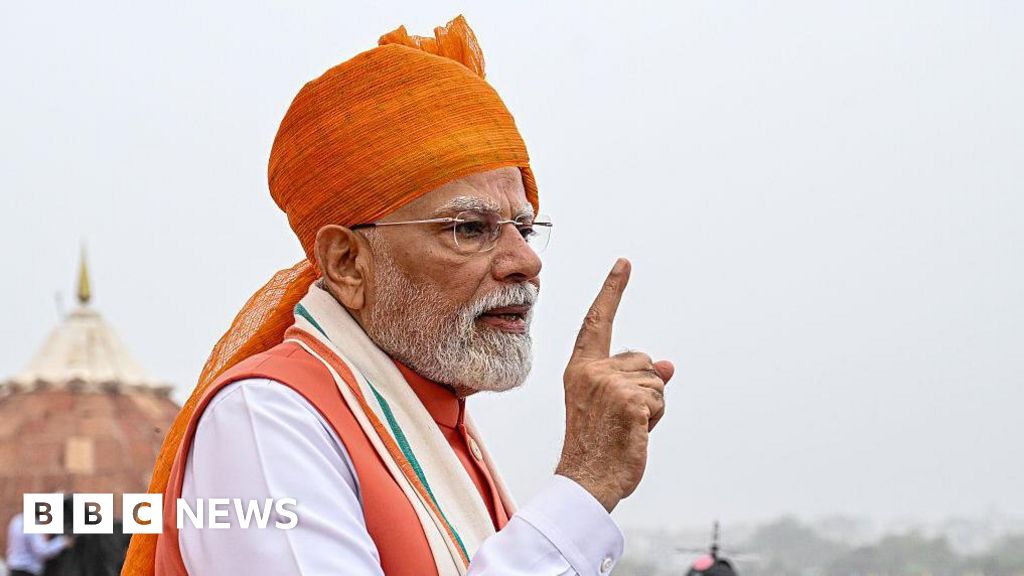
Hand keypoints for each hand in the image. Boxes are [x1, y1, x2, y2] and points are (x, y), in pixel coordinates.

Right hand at [555, 258, 674, 511]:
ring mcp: (610, 385)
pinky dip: (655, 418)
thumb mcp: (610, 403)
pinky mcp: (630, 400)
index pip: (598, 322)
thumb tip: (669, 365)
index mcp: (580, 368)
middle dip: (645, 387)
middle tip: (621, 419)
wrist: (587, 479)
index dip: (612, 291)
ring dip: (652, 406)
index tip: (624, 263)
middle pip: (643, 360)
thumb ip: (634, 379)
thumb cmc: (597, 443)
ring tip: (626, 427)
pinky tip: (635, 433)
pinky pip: (660, 399)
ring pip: (656, 381)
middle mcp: (592, 371)